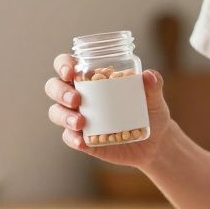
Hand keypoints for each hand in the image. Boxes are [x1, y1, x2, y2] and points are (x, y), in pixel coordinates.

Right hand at [45, 53, 173, 167]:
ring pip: (56, 112)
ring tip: (80, 122)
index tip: (71, 72)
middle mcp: (79, 95)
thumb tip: (149, 75)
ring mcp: (78, 117)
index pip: (67, 65)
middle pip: (54, 87)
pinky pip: (68, 137)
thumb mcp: (155, 99)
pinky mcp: (81, 139)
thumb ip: (154, 85)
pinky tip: (82, 141)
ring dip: (64, 116)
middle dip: (60, 91)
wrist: (155, 143)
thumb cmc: (151, 112)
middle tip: (76, 99)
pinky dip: (72, 138)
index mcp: (92, 77)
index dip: (63, 65)